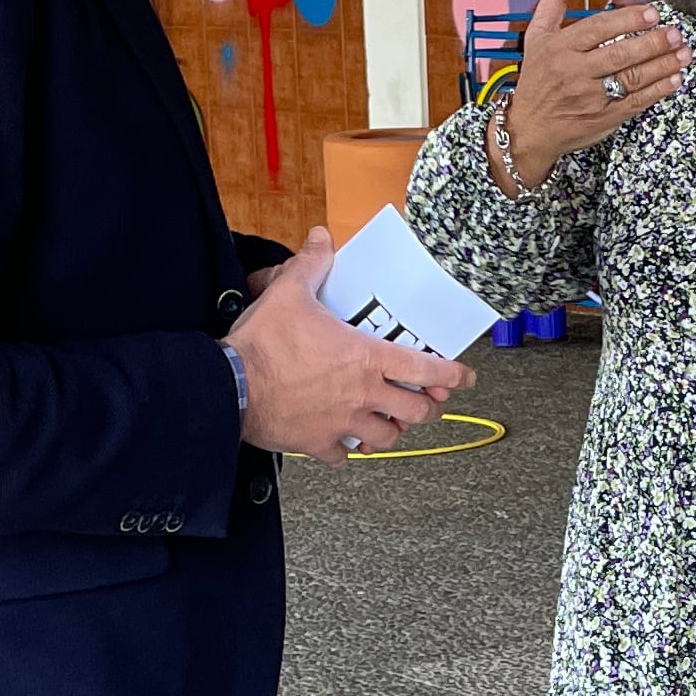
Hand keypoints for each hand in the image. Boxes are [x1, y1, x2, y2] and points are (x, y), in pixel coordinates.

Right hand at [225, 227, 475, 462]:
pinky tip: (342, 442)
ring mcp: (342, 423)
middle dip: (428, 408)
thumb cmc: (263, 344)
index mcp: (366, 358)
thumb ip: (312, 265)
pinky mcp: (317, 444)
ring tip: (387, 423)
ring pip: (386, 439)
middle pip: (416, 412)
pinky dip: (346, 451)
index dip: (453, 375)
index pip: (426, 369)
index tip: (465, 378)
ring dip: (391, 431)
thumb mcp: (289, 292)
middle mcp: (362, 395)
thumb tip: (322, 239)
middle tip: (426, 403)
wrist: (230, 386)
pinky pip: (343, 456)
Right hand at [506, 0, 685, 188]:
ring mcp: (592, 97)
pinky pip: (635, 102)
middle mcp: (576, 72)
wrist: (529, 128)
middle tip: (674, 33)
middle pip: (620, 54)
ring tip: (683, 53)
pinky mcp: (604, 117)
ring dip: (662, 65)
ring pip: (632, 78)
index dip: (627, 20)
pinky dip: (657, 90)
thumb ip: (553, 1)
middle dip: (652, 42)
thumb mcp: (537, 37)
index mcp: (562, 48)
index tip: (651, 12)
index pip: (598, 29)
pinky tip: (674, 79)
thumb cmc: (537, 79)